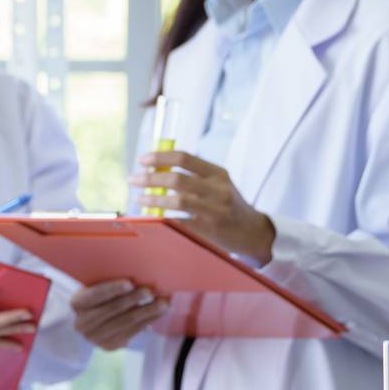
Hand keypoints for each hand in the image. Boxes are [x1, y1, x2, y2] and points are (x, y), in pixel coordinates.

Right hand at [71, 279, 167, 349]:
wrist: (88, 325)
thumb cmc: (95, 301)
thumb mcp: (92, 291)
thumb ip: (106, 286)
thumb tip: (134, 278)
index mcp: (77, 304)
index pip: (95, 295)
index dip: (112, 289)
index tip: (129, 283)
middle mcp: (83, 322)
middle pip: (113, 309)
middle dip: (133, 299)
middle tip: (150, 291)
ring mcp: (96, 337)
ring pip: (125, 323)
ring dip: (147, 312)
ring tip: (162, 304)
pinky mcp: (110, 346)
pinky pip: (132, 333)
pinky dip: (146, 322)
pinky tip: (156, 315)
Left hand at [131, 150, 276, 262]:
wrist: (255, 232)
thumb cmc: (229, 204)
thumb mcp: (219, 183)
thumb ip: (193, 174)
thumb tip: (155, 167)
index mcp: (218, 173)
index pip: (183, 157)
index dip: (159, 157)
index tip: (141, 160)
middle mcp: (218, 189)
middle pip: (176, 178)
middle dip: (149, 178)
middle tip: (133, 179)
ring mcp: (215, 210)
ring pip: (177, 201)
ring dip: (152, 199)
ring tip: (139, 198)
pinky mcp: (211, 230)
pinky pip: (181, 222)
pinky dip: (164, 218)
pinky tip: (153, 216)